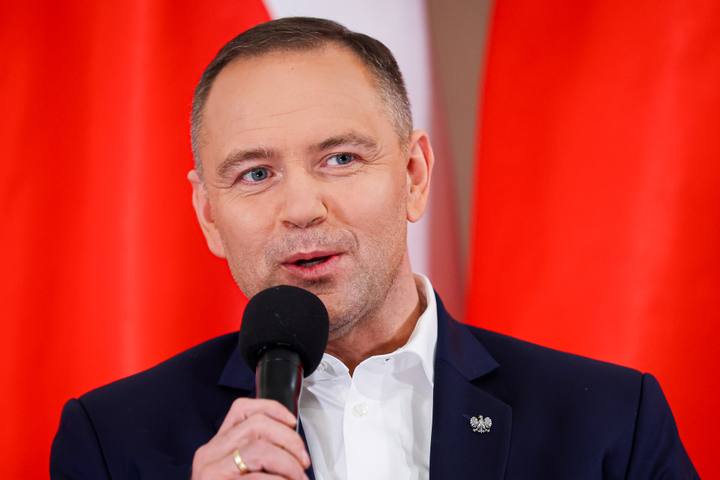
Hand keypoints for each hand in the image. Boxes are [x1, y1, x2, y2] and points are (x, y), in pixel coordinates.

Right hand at [191, 398, 310, 478]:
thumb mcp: (238, 471)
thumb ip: (256, 455)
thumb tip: (293, 447)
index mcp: (216, 446)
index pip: (242, 409)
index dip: (272, 409)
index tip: (292, 423)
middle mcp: (210, 454)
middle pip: (257, 425)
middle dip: (289, 440)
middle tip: (303, 461)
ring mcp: (211, 471)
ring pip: (259, 448)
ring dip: (288, 463)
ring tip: (298, 479)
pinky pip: (257, 478)